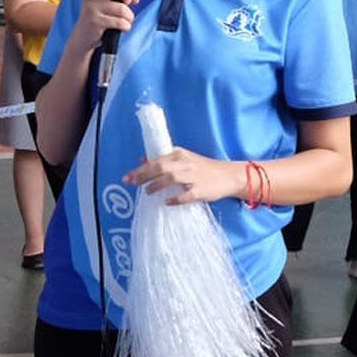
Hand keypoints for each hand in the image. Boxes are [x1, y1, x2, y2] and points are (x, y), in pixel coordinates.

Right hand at [74, 0, 137, 49]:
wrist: (82, 38)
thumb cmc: (97, 17)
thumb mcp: (107, 2)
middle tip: (127, 2)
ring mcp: (92, 8)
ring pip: (121, 8)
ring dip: (129, 16)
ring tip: (126, 19)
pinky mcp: (95, 22)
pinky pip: (120, 22)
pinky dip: (126, 26)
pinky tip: (122, 27)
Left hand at [125, 148, 244, 205]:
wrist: (229, 175)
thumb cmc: (203, 168)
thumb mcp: (184, 159)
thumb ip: (164, 160)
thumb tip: (142, 160)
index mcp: (180, 154)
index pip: (156, 160)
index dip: (140, 169)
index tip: (127, 178)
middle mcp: (186, 163)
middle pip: (160, 167)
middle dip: (143, 176)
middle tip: (132, 184)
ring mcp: (194, 176)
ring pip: (171, 178)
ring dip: (156, 185)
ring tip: (148, 192)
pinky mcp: (201, 190)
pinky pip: (186, 195)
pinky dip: (175, 199)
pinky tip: (167, 202)